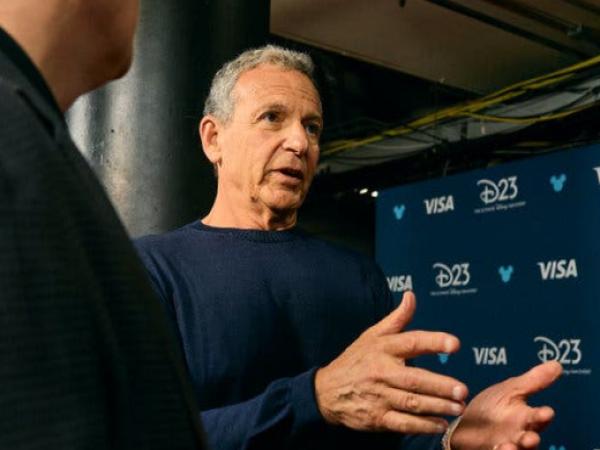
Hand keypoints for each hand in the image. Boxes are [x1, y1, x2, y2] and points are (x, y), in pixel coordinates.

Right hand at [314, 291, 467, 433]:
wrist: (327, 390)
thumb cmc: (356, 360)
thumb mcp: (372, 335)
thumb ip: (397, 318)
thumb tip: (411, 296)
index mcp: (383, 348)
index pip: (411, 342)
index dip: (433, 342)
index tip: (455, 344)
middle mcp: (382, 371)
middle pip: (414, 379)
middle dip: (440, 385)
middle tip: (462, 389)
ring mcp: (379, 396)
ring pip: (412, 403)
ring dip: (437, 406)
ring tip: (458, 407)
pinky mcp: (377, 418)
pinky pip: (403, 423)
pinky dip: (423, 425)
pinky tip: (440, 424)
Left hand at [451, 361, 561, 449]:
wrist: (465, 422)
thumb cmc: (492, 406)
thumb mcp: (510, 390)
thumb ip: (533, 381)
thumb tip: (556, 364)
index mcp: (525, 417)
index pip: (539, 417)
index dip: (543, 415)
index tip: (546, 412)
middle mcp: (519, 433)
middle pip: (530, 439)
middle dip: (531, 439)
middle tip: (530, 437)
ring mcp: (507, 444)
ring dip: (516, 449)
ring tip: (509, 446)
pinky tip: (496, 447)